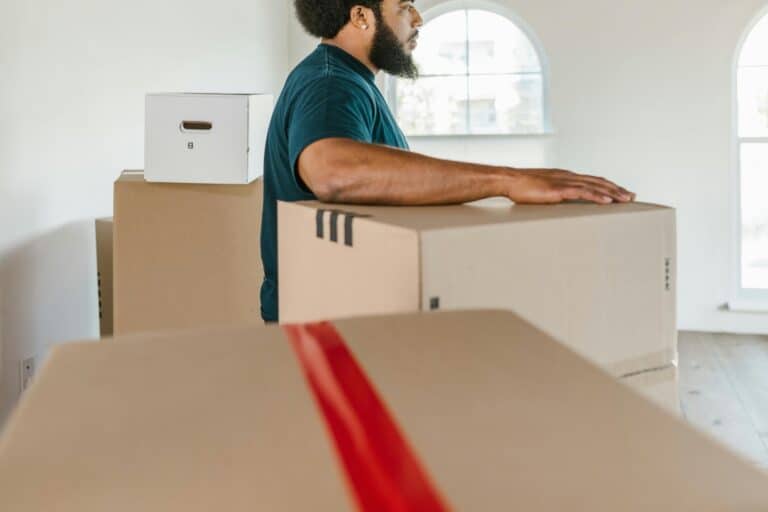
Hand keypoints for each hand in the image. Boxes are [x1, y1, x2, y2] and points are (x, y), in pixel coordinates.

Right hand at [504, 168, 635, 204]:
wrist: (508, 180)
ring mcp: (564, 182)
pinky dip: (597, 196)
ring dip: (613, 193)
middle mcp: (568, 176)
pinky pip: (582, 193)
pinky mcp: (558, 189)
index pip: (592, 180)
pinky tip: (608, 201)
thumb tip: (558, 203)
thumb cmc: (520, 187)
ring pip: (595, 186)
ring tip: (626, 200)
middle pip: (598, 181)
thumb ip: (553, 195)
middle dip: (617, 189)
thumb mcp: (541, 191)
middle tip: (632, 197)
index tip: (620, 192)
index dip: (608, 186)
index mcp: (565, 177)